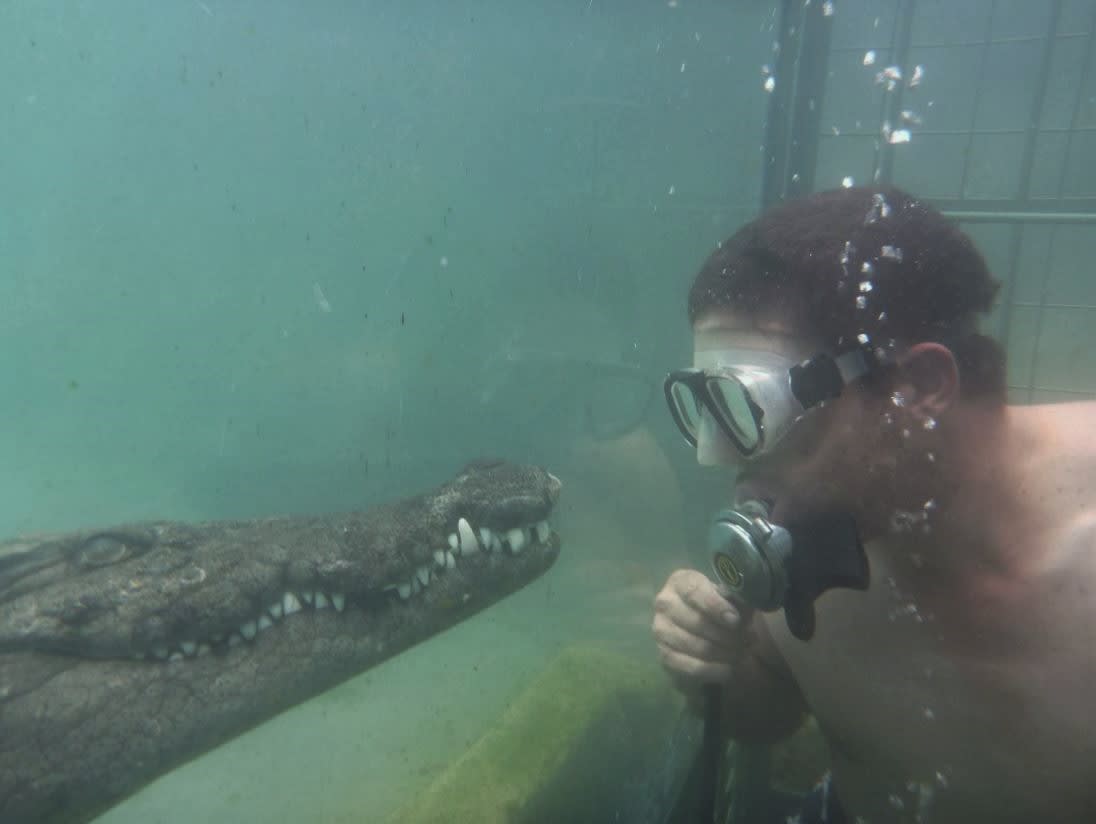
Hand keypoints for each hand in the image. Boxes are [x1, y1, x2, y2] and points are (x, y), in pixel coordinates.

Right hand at [652, 569, 753, 692]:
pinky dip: (714, 670)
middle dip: (727, 634)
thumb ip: (736, 600)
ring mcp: (660, 630)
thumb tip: (741, 612)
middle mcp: (664, 603)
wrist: (706, 627)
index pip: (694, 591)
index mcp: (680, 581)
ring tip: (742, 654)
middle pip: (696, 622)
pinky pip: (690, 667)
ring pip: (695, 645)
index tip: (735, 620)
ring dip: (724, 653)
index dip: (715, 606)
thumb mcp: (730, 597)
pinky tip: (729, 669)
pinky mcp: (664, 654)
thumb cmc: (720, 606)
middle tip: (747, 641)